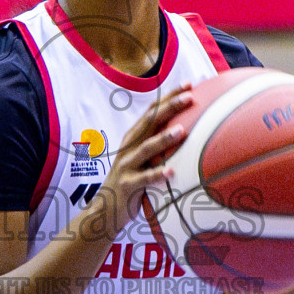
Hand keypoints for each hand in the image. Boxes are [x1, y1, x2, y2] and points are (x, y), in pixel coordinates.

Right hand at [97, 86, 192, 231]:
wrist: (104, 208)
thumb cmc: (130, 181)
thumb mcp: (142, 158)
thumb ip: (158, 145)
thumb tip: (188, 132)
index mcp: (134, 137)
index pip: (152, 111)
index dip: (169, 96)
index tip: (189, 85)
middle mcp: (129, 147)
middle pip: (149, 122)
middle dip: (169, 108)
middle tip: (189, 97)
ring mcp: (126, 165)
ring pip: (146, 148)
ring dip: (164, 139)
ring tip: (182, 131)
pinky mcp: (127, 185)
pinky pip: (144, 179)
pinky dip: (157, 174)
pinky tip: (171, 172)